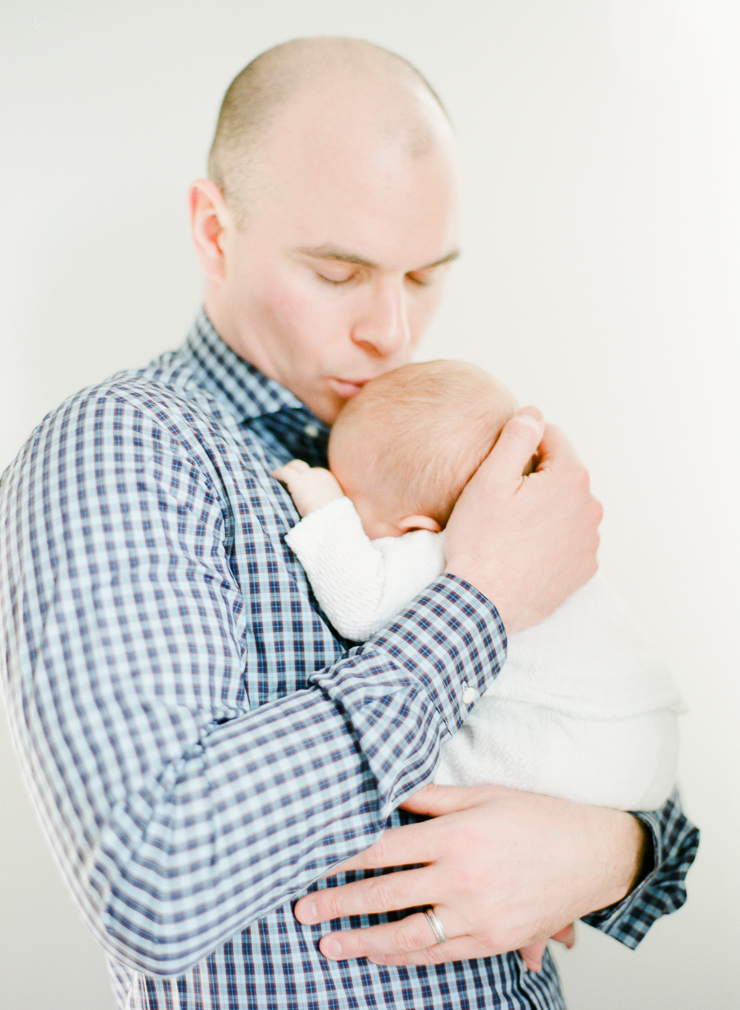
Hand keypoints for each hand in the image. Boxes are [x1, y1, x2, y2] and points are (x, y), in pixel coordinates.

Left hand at [272, 459, 343, 515]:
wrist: (329, 516)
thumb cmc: (331, 515)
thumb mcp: (332, 504)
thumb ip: (326, 499)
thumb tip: (322, 505)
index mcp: (327, 479)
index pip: (314, 473)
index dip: (305, 477)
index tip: (299, 483)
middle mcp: (317, 473)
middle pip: (303, 466)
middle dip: (295, 470)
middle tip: (287, 476)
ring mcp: (307, 475)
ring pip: (294, 466)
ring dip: (286, 470)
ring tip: (277, 475)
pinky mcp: (297, 480)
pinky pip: (284, 472)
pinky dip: (277, 473)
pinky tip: (273, 475)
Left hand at [294, 783, 645, 965]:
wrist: (594, 854)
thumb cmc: (538, 817)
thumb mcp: (484, 795)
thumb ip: (433, 798)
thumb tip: (389, 792)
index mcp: (458, 835)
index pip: (385, 848)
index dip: (344, 858)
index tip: (312, 864)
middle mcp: (464, 878)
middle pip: (387, 894)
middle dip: (339, 903)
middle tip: (302, 910)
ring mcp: (479, 915)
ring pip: (409, 935)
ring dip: (365, 942)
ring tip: (330, 945)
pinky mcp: (495, 940)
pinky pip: (442, 954)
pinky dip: (407, 958)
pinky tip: (381, 956)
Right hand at [444, 408, 602, 632]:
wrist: (483, 602)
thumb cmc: (481, 541)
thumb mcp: (490, 479)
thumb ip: (517, 438)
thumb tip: (534, 413)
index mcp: (571, 478)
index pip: (552, 438)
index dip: (522, 445)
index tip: (500, 466)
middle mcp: (590, 507)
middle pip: (561, 473)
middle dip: (535, 478)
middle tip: (500, 501)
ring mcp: (589, 541)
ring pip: (566, 506)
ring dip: (544, 508)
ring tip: (511, 528)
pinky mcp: (583, 569)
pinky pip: (569, 539)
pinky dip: (551, 538)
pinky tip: (524, 549)